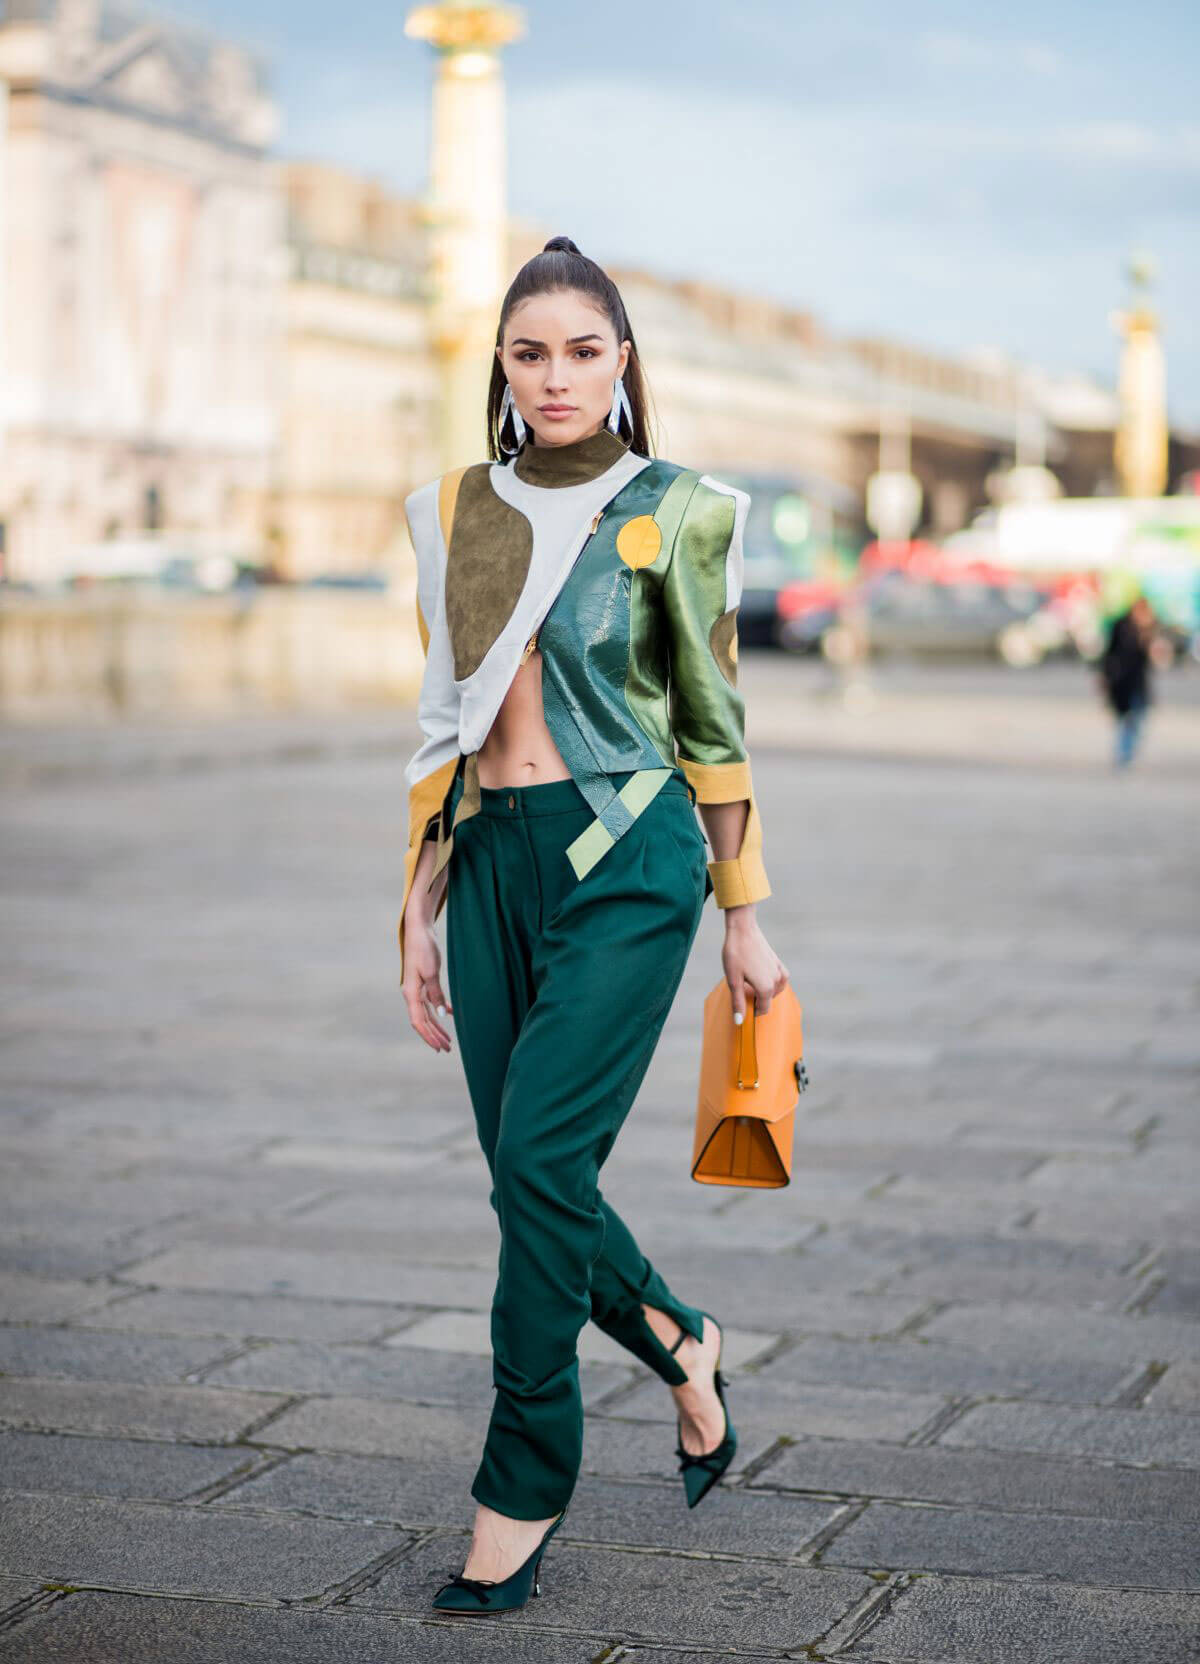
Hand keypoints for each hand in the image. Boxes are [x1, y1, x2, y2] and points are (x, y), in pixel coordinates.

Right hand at [402, 914, 453, 1052]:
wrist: (419, 929)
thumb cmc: (423, 948)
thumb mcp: (431, 971)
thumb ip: (436, 992)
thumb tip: (441, 1013)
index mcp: (411, 993)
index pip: (418, 1021)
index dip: (429, 1036)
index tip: (440, 1048)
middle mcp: (411, 994)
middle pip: (422, 1021)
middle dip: (434, 1036)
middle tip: (447, 1049)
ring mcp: (416, 988)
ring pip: (426, 1014)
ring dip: (437, 1027)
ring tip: (448, 1039)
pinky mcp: (423, 981)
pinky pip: (430, 1001)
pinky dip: (439, 1009)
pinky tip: (450, 1014)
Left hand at [721, 908, 788, 1018]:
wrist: (743, 930)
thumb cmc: (736, 954)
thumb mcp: (733, 980)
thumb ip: (738, 1002)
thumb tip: (739, 1021)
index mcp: (766, 988)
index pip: (762, 1010)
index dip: (752, 1012)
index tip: (741, 1008)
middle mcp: (777, 981)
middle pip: (768, 1000)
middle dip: (756, 1001)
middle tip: (741, 992)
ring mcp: (779, 971)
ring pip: (774, 990)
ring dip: (764, 992)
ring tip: (748, 984)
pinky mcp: (778, 962)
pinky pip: (780, 979)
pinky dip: (772, 983)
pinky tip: (763, 978)